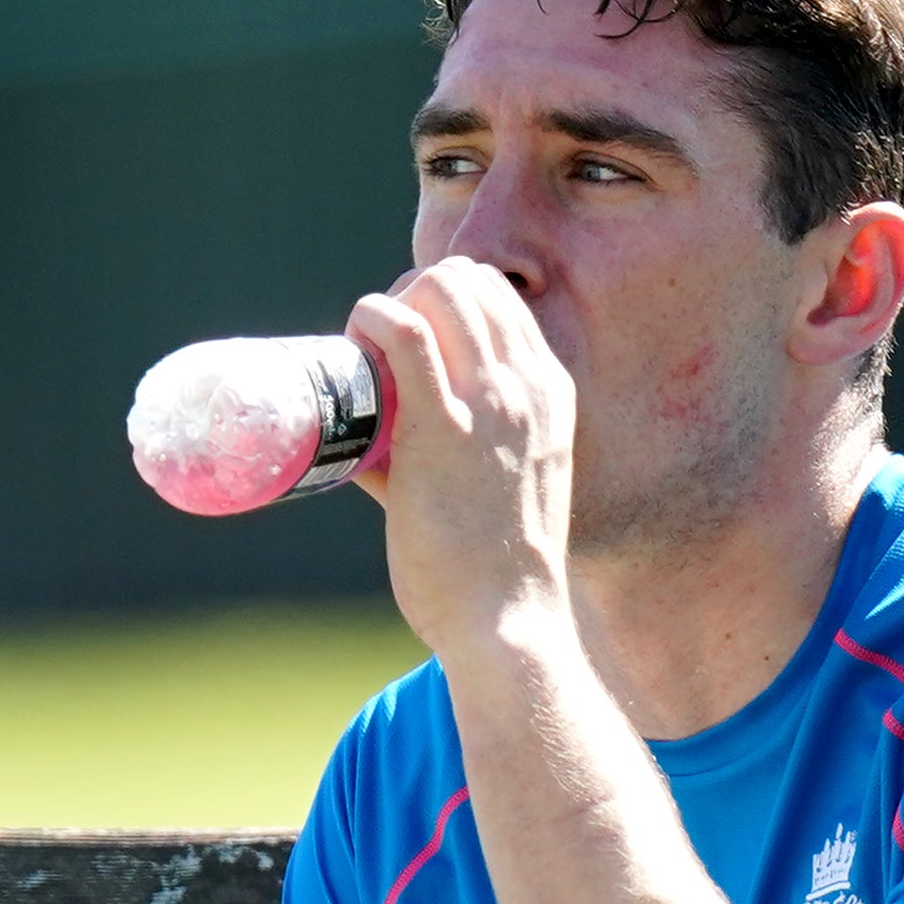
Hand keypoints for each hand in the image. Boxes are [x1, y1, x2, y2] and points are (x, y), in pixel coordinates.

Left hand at [346, 256, 578, 659]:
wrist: (510, 622)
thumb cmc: (492, 571)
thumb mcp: (498, 490)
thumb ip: (443, 457)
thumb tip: (365, 449)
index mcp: (549, 392)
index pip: (501, 301)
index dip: (443, 299)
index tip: (405, 332)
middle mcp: (528, 384)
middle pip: (471, 280)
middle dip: (414, 289)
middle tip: (376, 338)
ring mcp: (490, 401)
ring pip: (441, 289)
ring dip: (391, 299)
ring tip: (360, 342)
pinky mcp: (442, 428)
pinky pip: (403, 333)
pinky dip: (371, 317)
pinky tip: (354, 334)